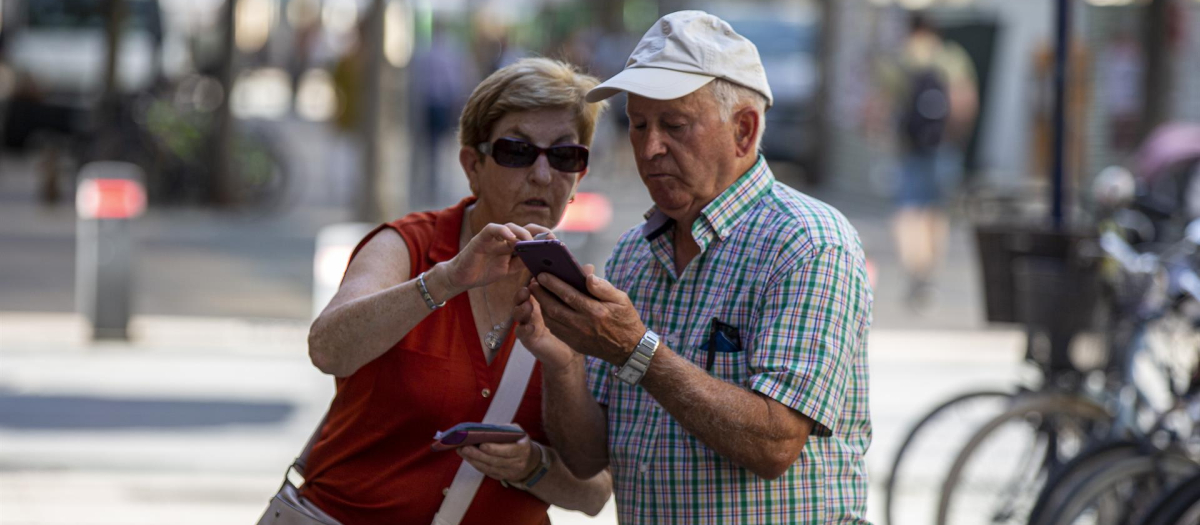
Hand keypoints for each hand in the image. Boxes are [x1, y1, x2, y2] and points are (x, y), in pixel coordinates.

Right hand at [443, 223, 551, 290]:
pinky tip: (512, 240)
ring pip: (511, 226)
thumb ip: (522, 262)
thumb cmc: (484, 272)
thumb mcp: (508, 269)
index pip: (532, 234)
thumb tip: (542, 259)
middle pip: (525, 227)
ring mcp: (493, 236)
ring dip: (523, 233)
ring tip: (529, 243)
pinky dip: (503, 231)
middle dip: (539, 231)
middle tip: (550, 240)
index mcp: (512, 244)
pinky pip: (493, 229)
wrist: (462, 278)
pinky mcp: (481, 238)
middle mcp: (504, 237)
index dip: (544, 236)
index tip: (557, 242)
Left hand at [457, 432, 540, 482]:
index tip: (481, 444)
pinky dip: (475, 464)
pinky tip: (467, 457)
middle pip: (495, 461)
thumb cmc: (518, 441)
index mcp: (523, 449)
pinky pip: (486, 472)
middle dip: (478, 454)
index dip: (494, 449)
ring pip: (488, 468)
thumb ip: (504, 430)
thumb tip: (484, 430)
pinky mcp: (501, 477)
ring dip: (473, 459)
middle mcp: (517, 463)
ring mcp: (509, 472)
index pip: (508, 451)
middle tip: (464, 447)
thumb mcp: (517, 432)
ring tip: (461, 450)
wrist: (528, 461)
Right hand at [513, 283, 578, 374]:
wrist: (587, 346)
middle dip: (523, 292)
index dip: (534, 280)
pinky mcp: (530, 339)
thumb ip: (587, 285)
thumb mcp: (587, 302)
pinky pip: (522, 333)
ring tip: (528, 305)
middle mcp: (535, 308)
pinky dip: (524, 329)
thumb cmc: (584, 320)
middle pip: (522, 298)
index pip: (535, 285)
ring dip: (521, 308)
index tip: (537, 274)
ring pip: (519, 314)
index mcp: (545, 296)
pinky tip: (531, 327)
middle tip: (529, 288)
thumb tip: (589, 268)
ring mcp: (530, 323)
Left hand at [529, 269, 645, 365]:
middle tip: (533, 283)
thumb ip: (603, 287)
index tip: (542, 274)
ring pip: (552, 320)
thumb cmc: (626, 320)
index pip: (569, 295)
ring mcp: (578, 337)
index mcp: (596, 312)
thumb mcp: (622, 300)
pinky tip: (546, 309)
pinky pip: (556, 330)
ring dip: (542, 306)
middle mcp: (584, 325)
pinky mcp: (575, 344)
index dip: (553, 284)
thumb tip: (587, 275)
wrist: (630, 350)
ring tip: (537, 293)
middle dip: (541, 294)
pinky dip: (548, 318)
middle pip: (555, 308)